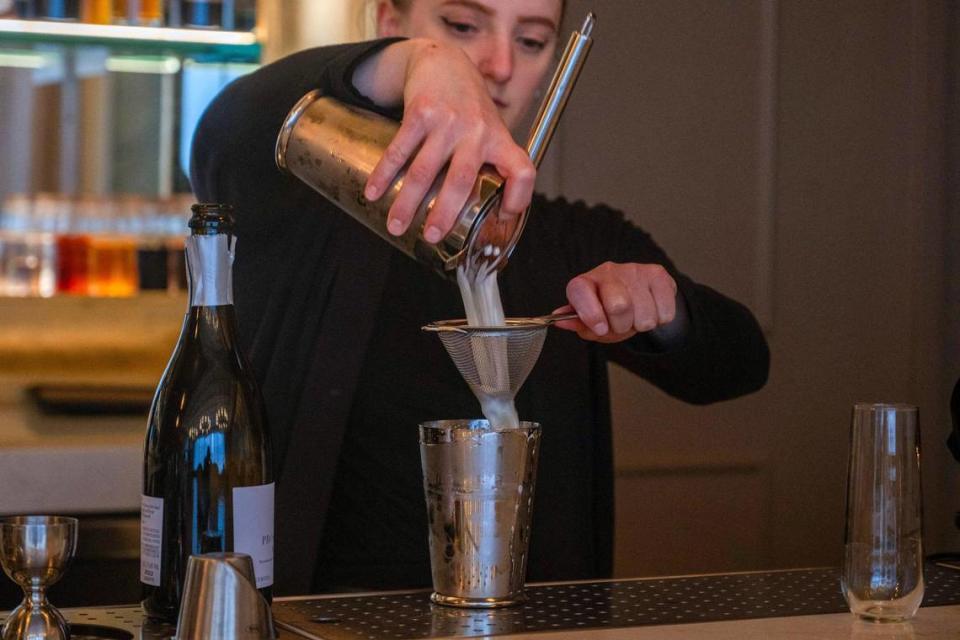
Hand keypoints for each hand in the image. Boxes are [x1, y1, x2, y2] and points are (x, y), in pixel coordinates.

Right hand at [360, 39, 534, 243]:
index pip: (522, 171)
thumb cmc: (469, 108)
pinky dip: (384, 174)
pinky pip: (400, 149)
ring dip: (407, 202)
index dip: (518, 199)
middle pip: (462, 179)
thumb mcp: (491, 131)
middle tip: (431, 237)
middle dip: (444, 212)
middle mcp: (476, 131)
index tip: (501, 217)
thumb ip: (492, 166)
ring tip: (395, 226)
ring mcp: (448, 121)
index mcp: (499, 141)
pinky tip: (373, 193)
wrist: (444, 62)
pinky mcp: (420, 112)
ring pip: (425, 170)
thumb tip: (494, 216)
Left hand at [553, 262, 677, 342]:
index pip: (580, 291)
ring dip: (641, 324)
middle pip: (619, 305)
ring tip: (635, 317)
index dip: (590, 314)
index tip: (599, 328)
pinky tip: (651, 309)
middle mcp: (608, 271)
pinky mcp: (658, 274)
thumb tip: (559, 320)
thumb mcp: (590, 323)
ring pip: (645, 313)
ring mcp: (634, 270)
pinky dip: (660, 319)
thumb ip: (577, 323)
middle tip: (620, 324)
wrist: (638, 297)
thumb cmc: (608, 312)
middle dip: (621, 326)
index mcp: (585, 282)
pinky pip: (664, 311)